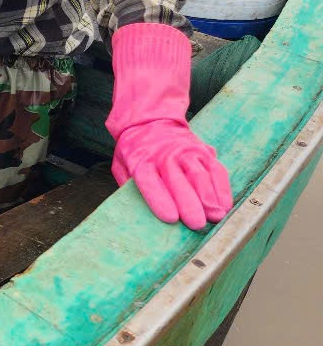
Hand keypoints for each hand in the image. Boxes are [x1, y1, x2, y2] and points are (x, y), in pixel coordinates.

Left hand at [111, 120, 231, 229]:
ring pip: (200, 175)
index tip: (171, 218)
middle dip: (189, 204)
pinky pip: (216, 170)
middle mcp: (165, 156)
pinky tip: (224, 205)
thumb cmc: (135, 150)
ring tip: (215, 217)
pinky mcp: (204, 151)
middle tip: (197, 224)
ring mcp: (186, 152)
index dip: (160, 200)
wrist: (150, 121)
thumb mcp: (121, 164)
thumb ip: (127, 184)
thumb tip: (137, 209)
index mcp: (141, 161)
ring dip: (209, 198)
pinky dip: (222, 189)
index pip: (150, 182)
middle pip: (178, 181)